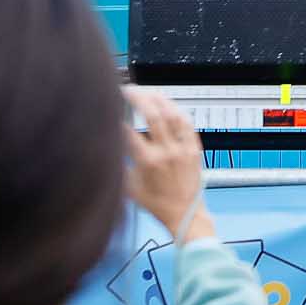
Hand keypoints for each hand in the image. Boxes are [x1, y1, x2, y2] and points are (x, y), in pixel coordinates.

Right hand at [124, 88, 216, 243]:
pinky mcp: (195, 148)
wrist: (184, 213)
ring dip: (159, 99)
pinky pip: (187, 123)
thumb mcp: (129, 187)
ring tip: (147, 92)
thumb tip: (111, 145)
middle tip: (129, 90)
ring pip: (173, 114)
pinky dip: (176, 110)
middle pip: (153, 115)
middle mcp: (167, 151)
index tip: (110, 109)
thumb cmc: (156, 204)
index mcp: (148, 162)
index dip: (117, 118)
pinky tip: (167, 104)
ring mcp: (183, 148)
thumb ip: (121, 164)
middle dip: (139, 98)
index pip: (130, 132)